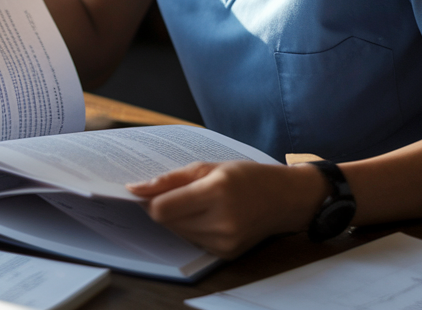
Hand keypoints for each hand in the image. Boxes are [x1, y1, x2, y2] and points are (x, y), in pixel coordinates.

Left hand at [127, 161, 327, 258]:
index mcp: (216, 193)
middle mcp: (221, 222)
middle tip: (177, 192)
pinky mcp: (226, 254)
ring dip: (177, 218)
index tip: (149, 190)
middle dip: (163, 207)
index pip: (162, 209)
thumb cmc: (247, 177)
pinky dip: (192, 228)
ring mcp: (224, 242)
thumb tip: (136, 190)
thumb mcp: (209, 166)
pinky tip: (209, 216)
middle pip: (167, 222)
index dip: (149, 200)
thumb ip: (170, 179)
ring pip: (177, 232)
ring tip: (198, 202)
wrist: (286, 199)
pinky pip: (193, 241)